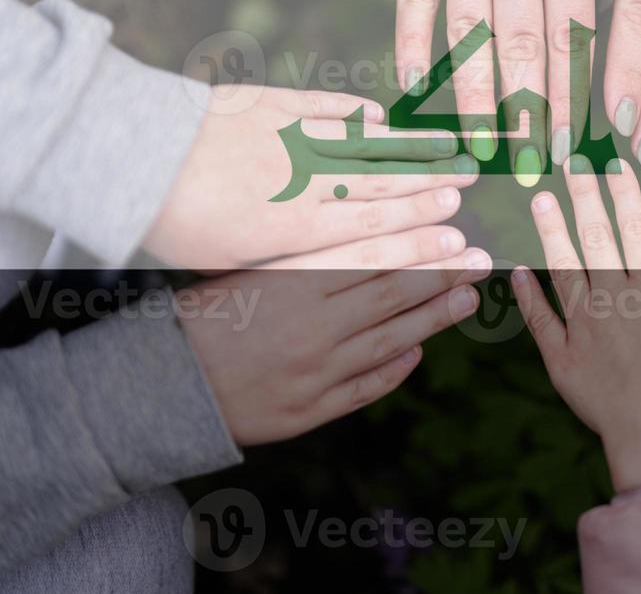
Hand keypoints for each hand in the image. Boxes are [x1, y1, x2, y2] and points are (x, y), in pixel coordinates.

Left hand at [144, 89, 477, 273]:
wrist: (133, 158)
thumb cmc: (169, 223)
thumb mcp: (227, 261)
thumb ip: (280, 260)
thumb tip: (318, 266)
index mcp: (294, 228)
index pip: (373, 228)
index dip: (419, 227)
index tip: (456, 227)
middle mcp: (303, 181)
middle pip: (381, 184)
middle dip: (431, 184)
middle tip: (472, 181)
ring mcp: (290, 137)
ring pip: (363, 144)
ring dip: (409, 146)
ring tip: (448, 145)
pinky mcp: (268, 104)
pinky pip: (322, 106)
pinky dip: (353, 111)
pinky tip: (381, 115)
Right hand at [182, 231, 489, 445]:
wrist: (159, 388)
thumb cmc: (197, 318)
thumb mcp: (246, 272)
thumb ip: (301, 259)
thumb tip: (358, 239)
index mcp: (292, 283)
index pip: (370, 255)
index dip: (418, 242)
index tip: (454, 229)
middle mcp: (311, 326)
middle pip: (391, 294)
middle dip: (442, 274)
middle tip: (481, 259)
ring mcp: (315, 373)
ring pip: (389, 339)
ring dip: (434, 319)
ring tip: (467, 299)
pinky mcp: (310, 410)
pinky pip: (366, 387)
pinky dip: (396, 369)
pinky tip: (419, 352)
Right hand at [395, 0, 594, 174]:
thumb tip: (610, 16)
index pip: (570, 39)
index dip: (570, 98)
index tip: (568, 145)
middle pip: (523, 49)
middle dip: (527, 115)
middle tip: (529, 165)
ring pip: (469, 36)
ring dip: (475, 97)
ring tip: (481, 146)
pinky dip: (411, 44)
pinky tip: (414, 86)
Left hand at [511, 157, 640, 491]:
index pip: (636, 230)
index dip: (623, 194)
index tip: (613, 165)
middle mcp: (617, 303)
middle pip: (598, 239)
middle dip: (585, 197)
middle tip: (571, 165)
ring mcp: (585, 331)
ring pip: (565, 270)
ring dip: (553, 232)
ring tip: (541, 200)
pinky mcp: (563, 361)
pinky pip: (541, 320)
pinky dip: (528, 295)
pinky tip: (517, 271)